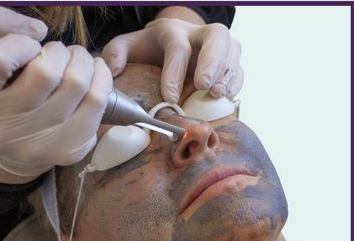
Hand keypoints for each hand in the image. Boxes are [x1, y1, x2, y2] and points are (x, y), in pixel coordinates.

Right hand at [0, 7, 112, 175]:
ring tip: (77, 61)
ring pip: (77, 85)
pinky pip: (97, 104)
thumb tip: (39, 32)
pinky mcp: (67, 152)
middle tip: (58, 54)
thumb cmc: (1, 93)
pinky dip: (102, 80)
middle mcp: (1, 130)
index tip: (29, 48)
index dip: (21, 43)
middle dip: (60, 52)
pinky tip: (94, 76)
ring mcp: (37, 145)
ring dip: (84, 62)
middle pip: (46, 73)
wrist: (14, 144)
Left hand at [103, 18, 243, 102]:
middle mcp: (198, 34)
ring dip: (228, 72)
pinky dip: (237, 81)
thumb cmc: (148, 48)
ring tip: (216, 93)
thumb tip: (114, 70)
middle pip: (216, 36)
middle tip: (204, 86)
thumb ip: (116, 54)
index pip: (177, 47)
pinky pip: (240, 66)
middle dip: (212, 62)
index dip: (174, 72)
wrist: (167, 42)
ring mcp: (217, 46)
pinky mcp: (227, 60)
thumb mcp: (126, 47)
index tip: (169, 97)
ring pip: (234, 48)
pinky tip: (227, 95)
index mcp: (172, 31)